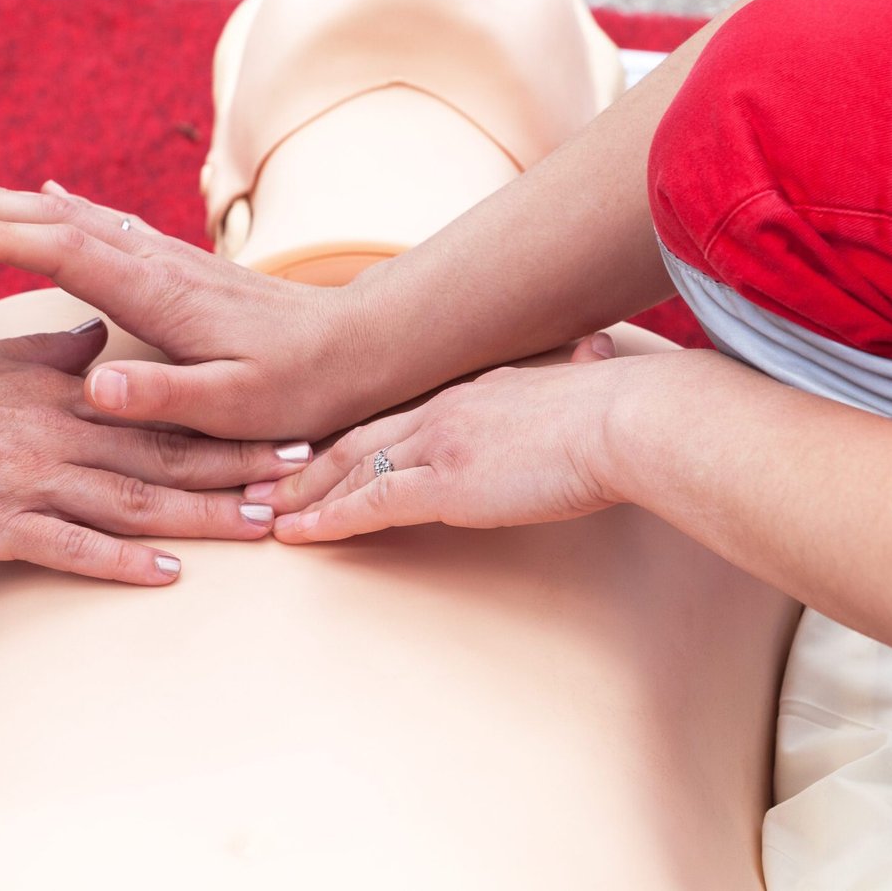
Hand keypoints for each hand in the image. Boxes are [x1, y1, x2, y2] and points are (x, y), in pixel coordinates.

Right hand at [0, 173, 375, 440]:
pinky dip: (63, 211)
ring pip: (78, 219)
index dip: (4, 235)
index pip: (67, 253)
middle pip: (60, 222)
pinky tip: (46, 201)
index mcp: (160, 296)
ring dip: (17, 203)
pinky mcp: (177, 269)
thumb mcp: (235, 405)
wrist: (360, 347)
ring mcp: (166, 263)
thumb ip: (166, 396)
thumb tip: (96, 385)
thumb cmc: (299, 386)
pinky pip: (105, 229)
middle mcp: (157, 266)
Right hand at [0, 320, 311, 584]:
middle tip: (298, 481)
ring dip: (203, 516)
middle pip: (166, 456)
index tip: (272, 430)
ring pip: (136, 500)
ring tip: (261, 526)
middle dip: (236, 471)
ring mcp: (34, 479)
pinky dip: (123, 561)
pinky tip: (169, 574)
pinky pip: (72, 546)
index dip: (220, 425)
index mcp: (63, 393)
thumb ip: (49, 352)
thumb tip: (94, 337)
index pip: (158, 411)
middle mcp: (62, 434)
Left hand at [257, 334, 622, 542]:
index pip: (396, 419)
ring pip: (348, 470)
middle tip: (262, 481)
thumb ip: (579, 378)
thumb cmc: (628, 410)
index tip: (318, 455)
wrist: (631, 419)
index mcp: (475, 393)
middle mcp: (444, 411)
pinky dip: (326, 521)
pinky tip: (296, 535)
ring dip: (300, 494)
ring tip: (260, 512)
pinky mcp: (444, 484)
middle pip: (355, 439)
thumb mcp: (592, 385)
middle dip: (304, 464)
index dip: (352, 439)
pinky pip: (368, 505)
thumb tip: (602, 356)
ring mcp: (439, 444)